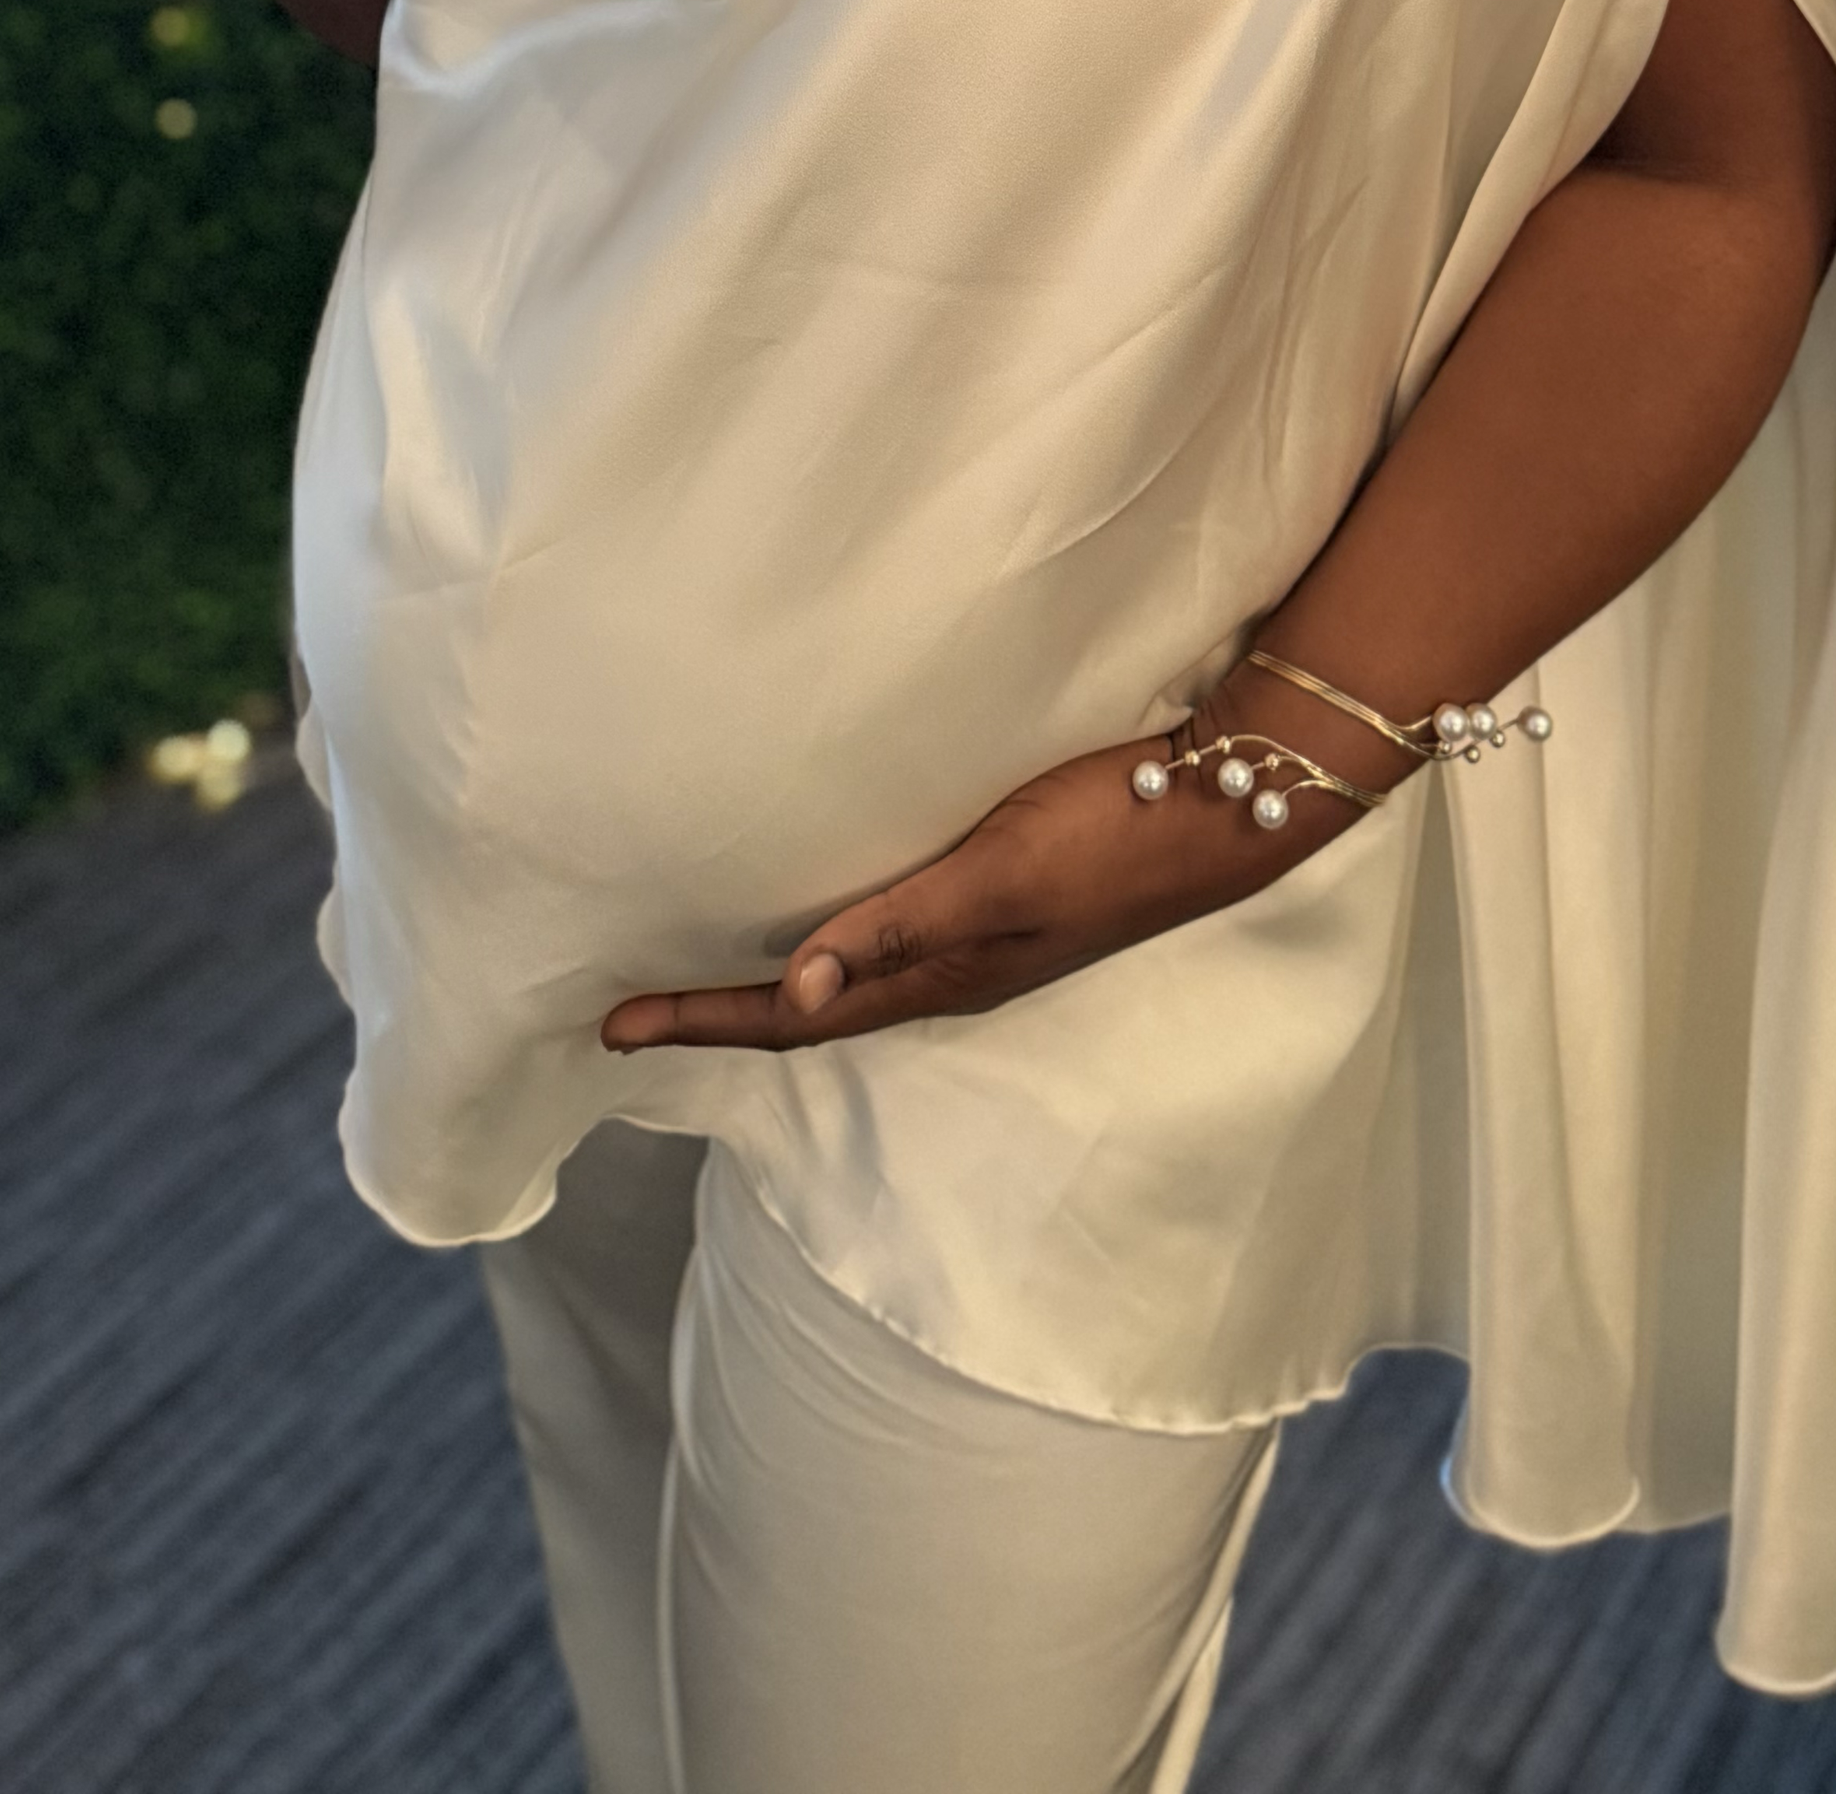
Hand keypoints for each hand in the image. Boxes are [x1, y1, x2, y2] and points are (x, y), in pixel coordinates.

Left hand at [600, 693, 1378, 1056]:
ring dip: (766, 982)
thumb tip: (794, 994)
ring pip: (845, 974)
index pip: (791, 1018)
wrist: (1224, 806)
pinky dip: (830, 938)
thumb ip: (902, 925)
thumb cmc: (1112, 833)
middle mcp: (949, 969)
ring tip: (697, 968)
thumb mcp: (1003, 874)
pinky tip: (816, 908)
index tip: (611, 1029)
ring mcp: (977, 936)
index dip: (702, 1022)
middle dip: (715, 1013)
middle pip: (807, 1008)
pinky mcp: (999, 892)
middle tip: (627, 1011)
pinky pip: (886, 934)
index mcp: (941, 977)